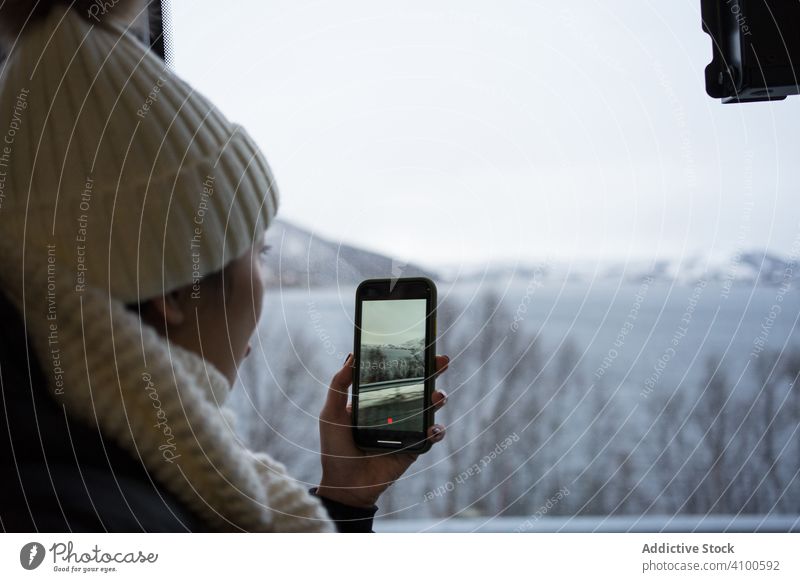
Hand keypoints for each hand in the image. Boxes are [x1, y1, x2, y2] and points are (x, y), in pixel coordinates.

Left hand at [316, 353, 449, 507]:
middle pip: (418, 386)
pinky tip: (432, 427)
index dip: (409, 361)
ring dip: (438, 398)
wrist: (344, 485)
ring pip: (430, 408)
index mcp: (376, 399)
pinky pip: (432, 436)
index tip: (420, 345)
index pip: (396, 375)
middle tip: (441, 360)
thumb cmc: (335, 449)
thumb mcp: (331, 413)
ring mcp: (406, 429)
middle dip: (433, 372)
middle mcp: (394, 411)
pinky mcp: (414, 447)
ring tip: (437, 396)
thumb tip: (351, 355)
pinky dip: (437, 430)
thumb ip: (339, 385)